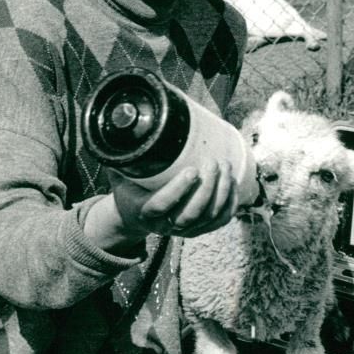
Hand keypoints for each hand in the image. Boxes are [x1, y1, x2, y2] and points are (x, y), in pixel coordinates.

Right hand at [83, 158, 239, 250]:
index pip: (161, 205)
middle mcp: (164, 225)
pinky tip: (233, 184)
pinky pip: (219, 221)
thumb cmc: (129, 188)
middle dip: (207, 189)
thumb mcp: (120, 174)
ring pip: (207, 217)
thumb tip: (126, 124)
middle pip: (190, 214)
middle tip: (214, 163)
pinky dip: (230, 204)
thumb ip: (122, 156)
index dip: (178, 190)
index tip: (192, 170)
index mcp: (144, 211)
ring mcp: (183, 230)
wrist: (135, 215)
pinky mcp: (198, 230)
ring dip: (221, 193)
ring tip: (226, 167)